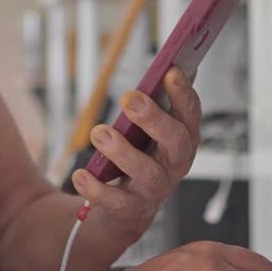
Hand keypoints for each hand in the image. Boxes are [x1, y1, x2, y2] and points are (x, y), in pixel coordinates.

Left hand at [71, 66, 199, 224]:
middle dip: (154, 118)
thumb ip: (162, 99)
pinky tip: (80, 175)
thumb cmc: (142, 153)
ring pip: (147, 173)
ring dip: (123, 152)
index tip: (170, 71)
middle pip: (175, 141)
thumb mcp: (153, 126)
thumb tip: (174, 61)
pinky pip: (116, 201)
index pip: (191, 113)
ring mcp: (155, 189)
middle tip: (129, 98)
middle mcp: (176, 164)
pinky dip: (97, 189)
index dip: (183, 93)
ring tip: (98, 132)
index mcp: (184, 137)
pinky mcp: (132, 209)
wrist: (128, 206)